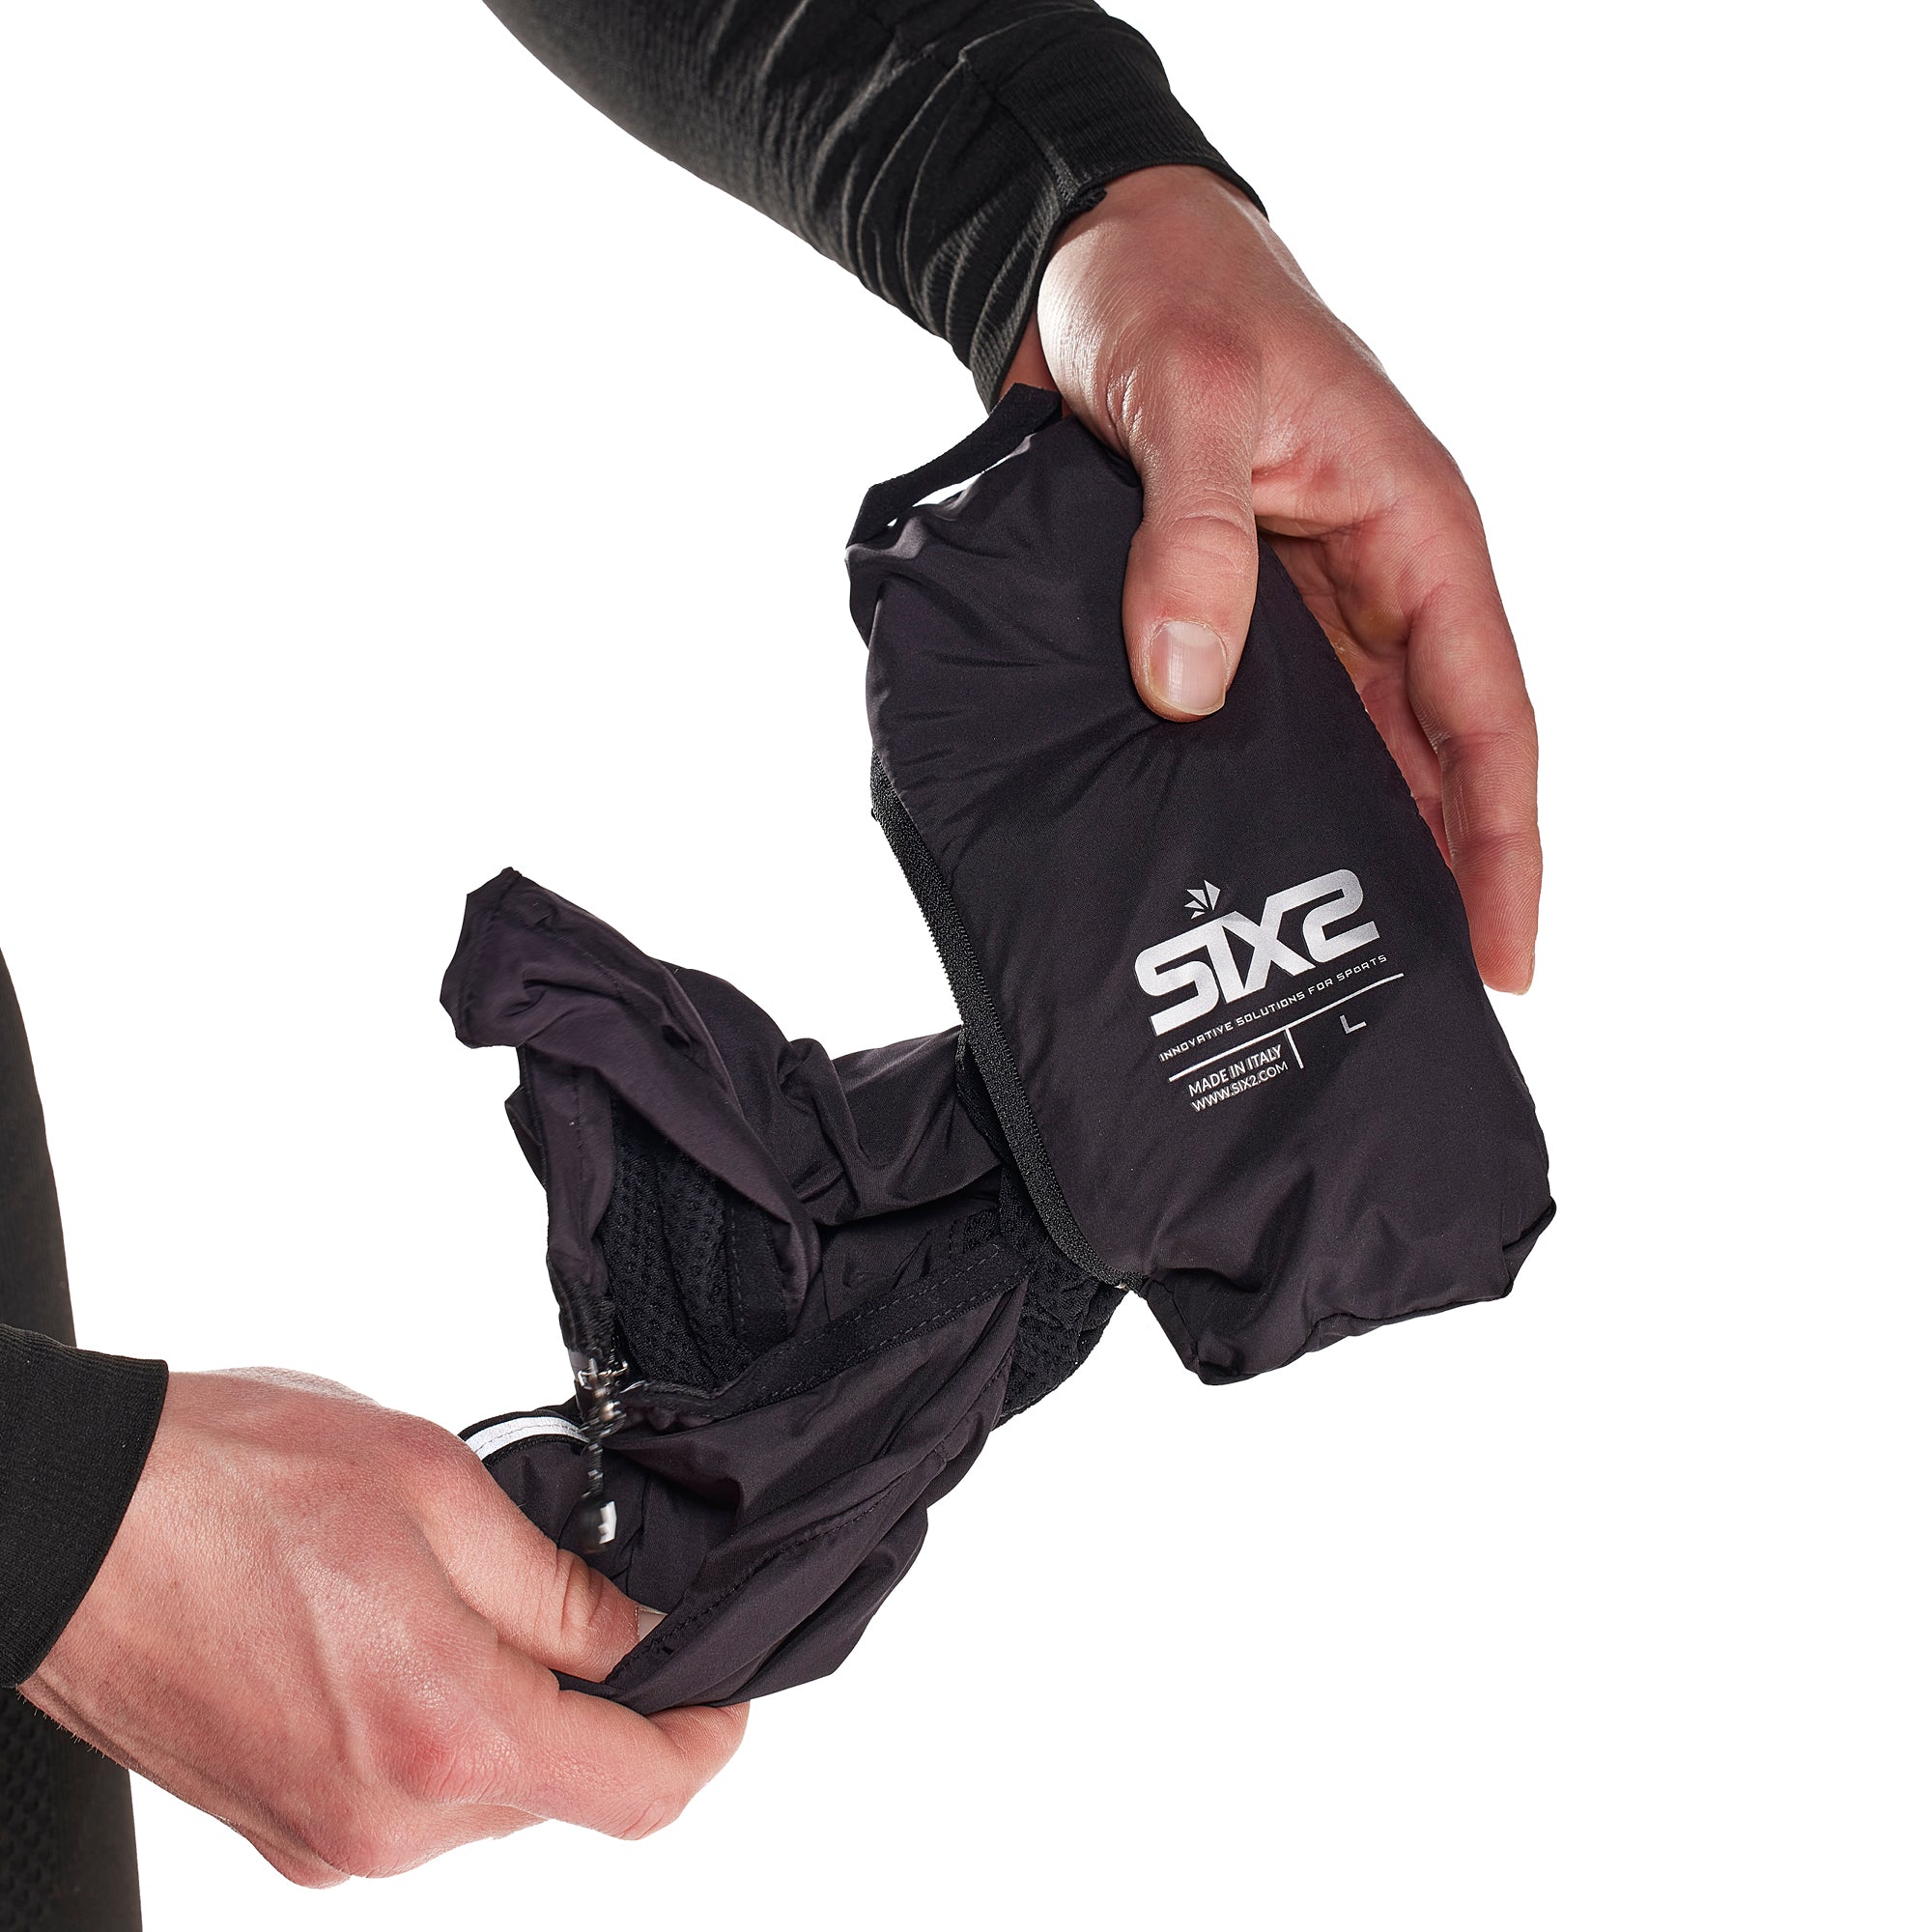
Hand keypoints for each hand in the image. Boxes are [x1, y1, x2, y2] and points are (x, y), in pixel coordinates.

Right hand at [23, 1369, 744, 1884]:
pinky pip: (413, 1800)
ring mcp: (327, 1838)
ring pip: (490, 1797)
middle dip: (602, 1705)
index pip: (641, 1791)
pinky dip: (440, 1730)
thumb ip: (561, 1590)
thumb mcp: (439, 1489)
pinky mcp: (283, 1829)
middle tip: (587, 1602)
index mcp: (445, 1731)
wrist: (67, 1524)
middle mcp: (388, 1820)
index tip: (721, 1684)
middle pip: (566, 1793)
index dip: (706, 1736)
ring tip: (464, 1600)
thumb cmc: (232, 1482)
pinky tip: (398, 1637)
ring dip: (514, 1711)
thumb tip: (649, 1638)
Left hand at [1004, 166, 1538, 990]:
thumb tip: (1188, 684)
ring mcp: (1297, 612)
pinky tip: (1225, 868)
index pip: (1489, 716)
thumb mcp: (1192, 395)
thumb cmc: (1166, 296)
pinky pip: (1254, 729)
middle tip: (1404, 1002)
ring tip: (1319, 967)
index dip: (1502, 845)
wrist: (1081, 264)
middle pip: (1426, 762)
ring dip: (1337, 851)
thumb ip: (1194, 532)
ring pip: (1343, 760)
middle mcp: (1372, 585)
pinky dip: (1248, 797)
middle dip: (1428, 879)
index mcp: (1414, 532)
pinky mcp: (1218, 620)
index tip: (1505, 959)